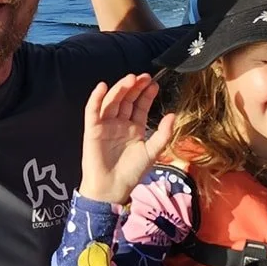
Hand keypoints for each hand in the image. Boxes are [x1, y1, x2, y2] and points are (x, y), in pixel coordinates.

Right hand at [78, 75, 175, 204]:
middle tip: (145, 77)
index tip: (155, 84)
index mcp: (134, 127)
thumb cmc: (132, 172)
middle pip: (127, 100)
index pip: (140, 106)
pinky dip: (96, 98)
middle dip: (135, 87)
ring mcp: (105, 125)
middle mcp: (120, 123)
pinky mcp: (92, 129)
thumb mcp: (152, 152)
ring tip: (130, 79)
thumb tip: (173, 115)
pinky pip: (93, 111)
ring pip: (112, 102)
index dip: (147, 95)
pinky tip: (103, 87)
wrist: (112, 188)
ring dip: (120, 89)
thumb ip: (163, 134)